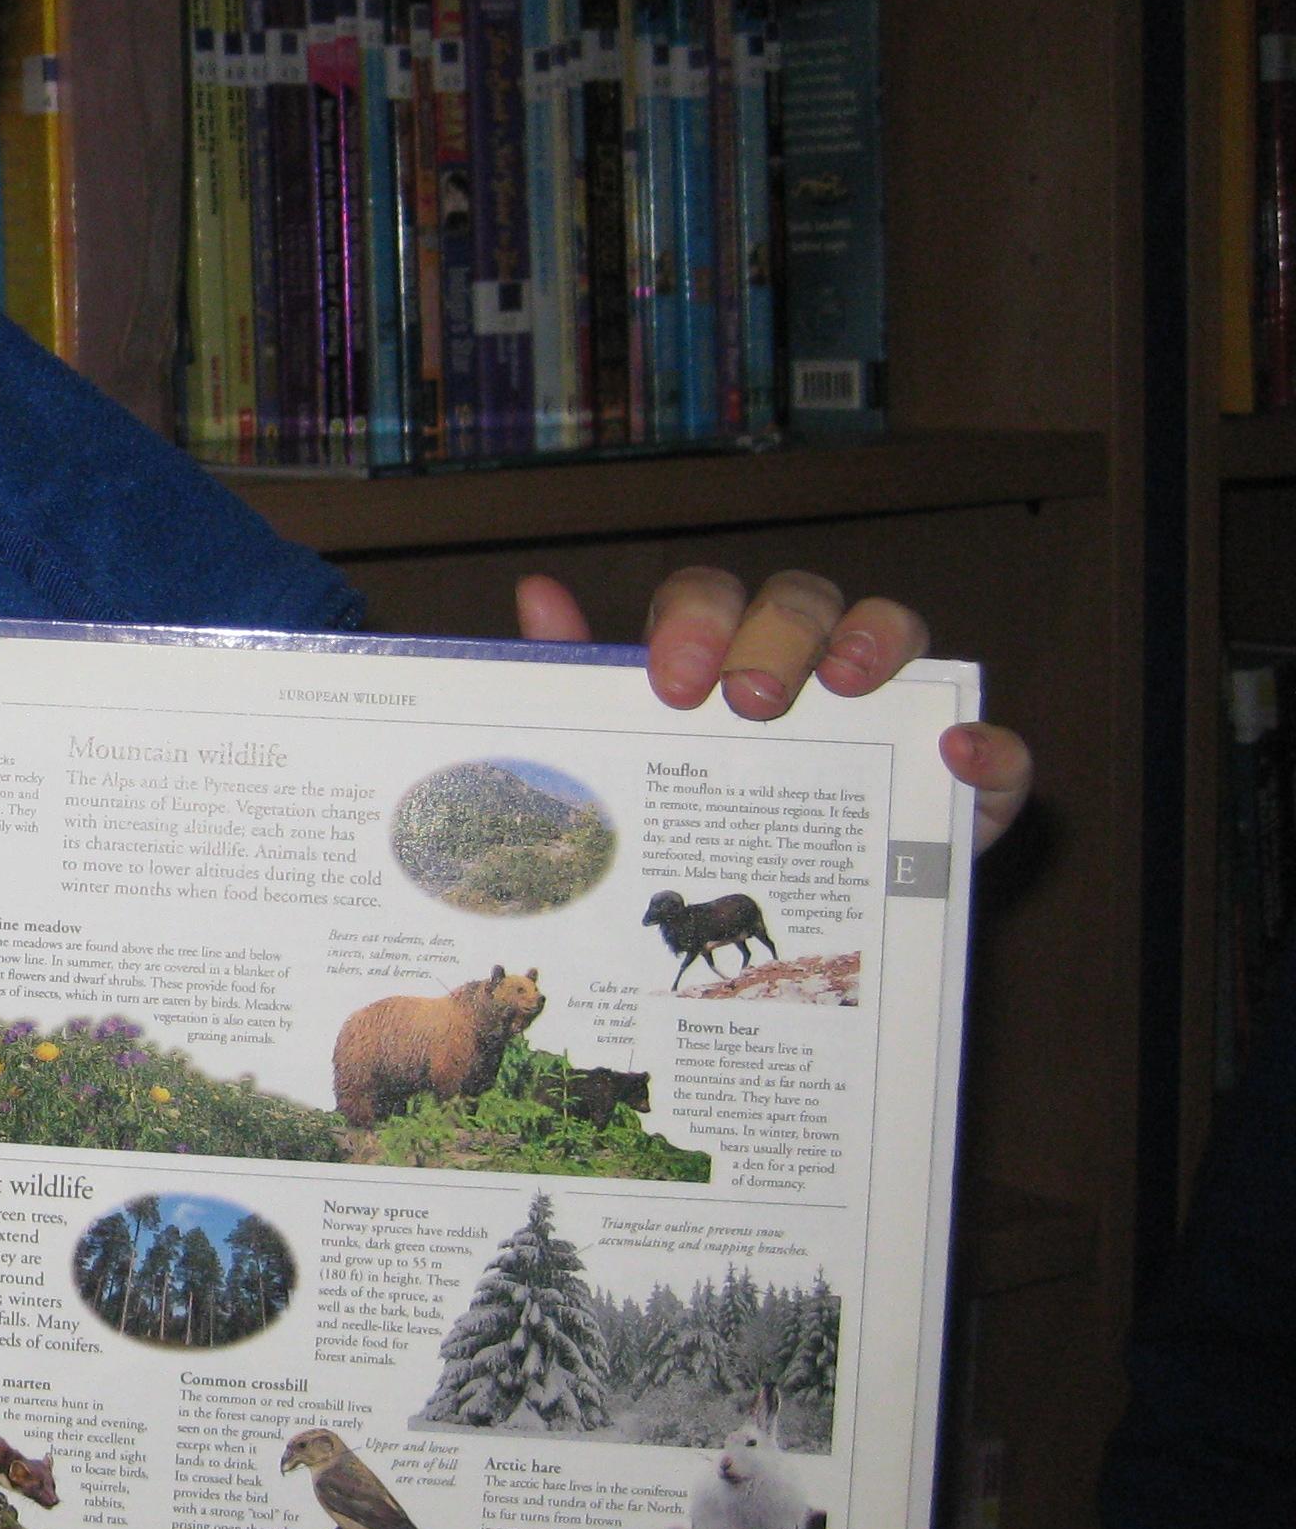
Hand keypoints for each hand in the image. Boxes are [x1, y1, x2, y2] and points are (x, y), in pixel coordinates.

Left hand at [516, 567, 1033, 853]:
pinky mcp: (959, 780)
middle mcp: (807, 659)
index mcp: (718, 651)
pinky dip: (990, 744)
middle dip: (774, 635)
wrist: (788, 932)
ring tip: (849, 685)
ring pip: (897, 630)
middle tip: (749, 701)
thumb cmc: (695, 823)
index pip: (708, 598)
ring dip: (878, 639)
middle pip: (799, 601)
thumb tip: (537, 596)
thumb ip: (581, 685)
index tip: (672, 684)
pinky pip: (992, 744)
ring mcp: (890, 711)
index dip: (694, 622)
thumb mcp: (627, 760)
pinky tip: (959, 754)